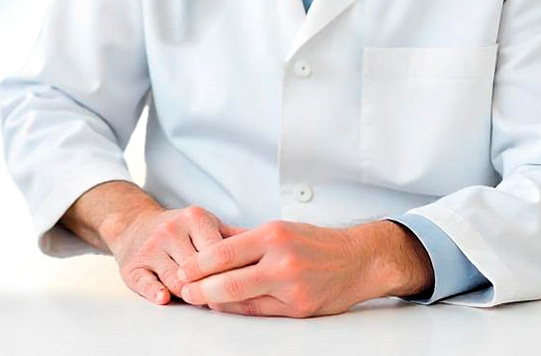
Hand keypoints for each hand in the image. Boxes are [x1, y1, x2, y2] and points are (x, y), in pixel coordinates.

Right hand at [105, 204, 241, 304]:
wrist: (134, 224)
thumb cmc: (177, 230)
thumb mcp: (205, 224)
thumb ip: (234, 236)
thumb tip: (267, 245)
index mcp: (194, 218)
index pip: (220, 253)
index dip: (231, 273)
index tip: (242, 284)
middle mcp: (171, 229)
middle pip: (199, 269)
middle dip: (211, 286)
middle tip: (222, 297)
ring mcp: (150, 247)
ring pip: (176, 280)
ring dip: (189, 294)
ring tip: (199, 298)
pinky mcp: (133, 265)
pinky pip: (145, 282)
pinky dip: (155, 292)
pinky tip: (164, 297)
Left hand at [176, 220, 432, 316]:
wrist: (358, 260)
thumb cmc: (314, 242)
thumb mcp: (279, 228)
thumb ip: (243, 238)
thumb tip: (207, 243)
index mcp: (273, 235)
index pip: (224, 252)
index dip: (198, 264)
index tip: (182, 269)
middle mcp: (282, 261)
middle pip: (229, 280)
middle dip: (200, 288)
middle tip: (182, 290)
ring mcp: (292, 287)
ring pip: (242, 300)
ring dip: (215, 301)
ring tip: (198, 298)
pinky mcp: (300, 309)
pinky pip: (259, 312)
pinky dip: (238, 309)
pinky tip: (224, 306)